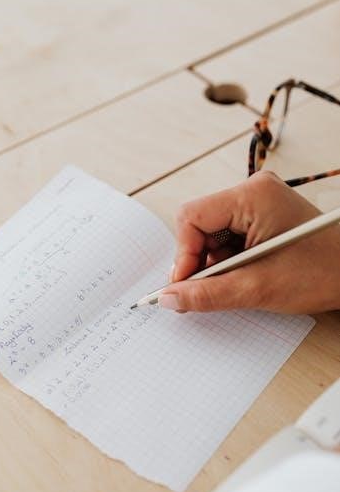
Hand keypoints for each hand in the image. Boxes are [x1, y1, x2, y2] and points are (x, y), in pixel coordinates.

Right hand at [160, 171, 339, 313]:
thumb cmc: (322, 271)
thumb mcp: (257, 288)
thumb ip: (207, 294)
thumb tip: (169, 298)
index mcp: (252, 196)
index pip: (191, 217)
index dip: (183, 254)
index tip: (184, 286)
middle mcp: (253, 193)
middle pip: (199, 226)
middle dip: (199, 262)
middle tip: (207, 291)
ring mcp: (258, 205)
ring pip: (212, 236)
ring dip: (215, 265)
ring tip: (237, 284)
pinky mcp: (263, 218)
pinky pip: (228, 239)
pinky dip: (228, 263)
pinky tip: (244, 277)